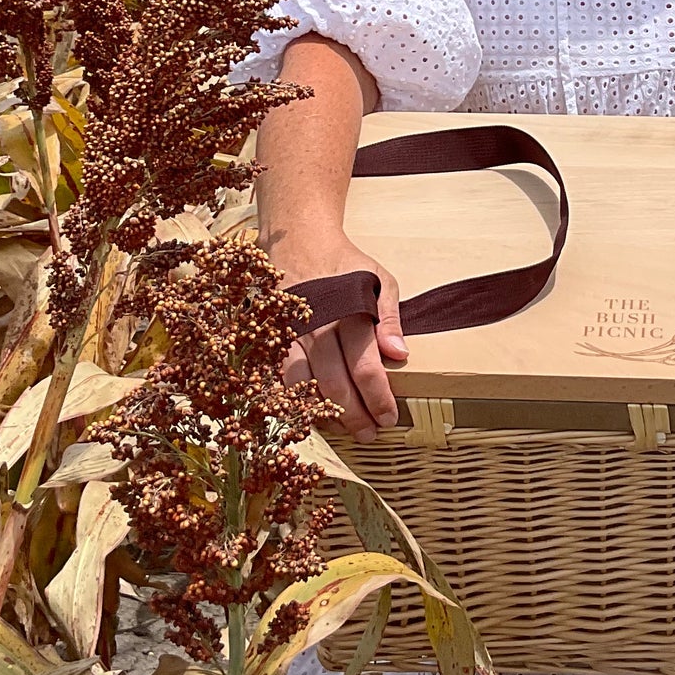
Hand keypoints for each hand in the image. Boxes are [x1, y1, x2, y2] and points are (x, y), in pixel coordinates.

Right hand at [274, 232, 408, 441]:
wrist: (299, 241)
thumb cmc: (344, 265)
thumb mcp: (379, 281)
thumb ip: (389, 319)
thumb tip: (400, 355)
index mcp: (349, 313)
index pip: (365, 367)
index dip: (378, 397)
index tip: (389, 417)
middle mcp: (318, 328)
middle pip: (336, 384)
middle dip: (355, 415)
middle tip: (370, 433)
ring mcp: (292, 335)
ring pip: (306, 386)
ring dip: (325, 413)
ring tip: (344, 429)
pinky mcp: (274, 338)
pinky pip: (281, 376)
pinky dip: (297, 398)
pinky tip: (312, 412)